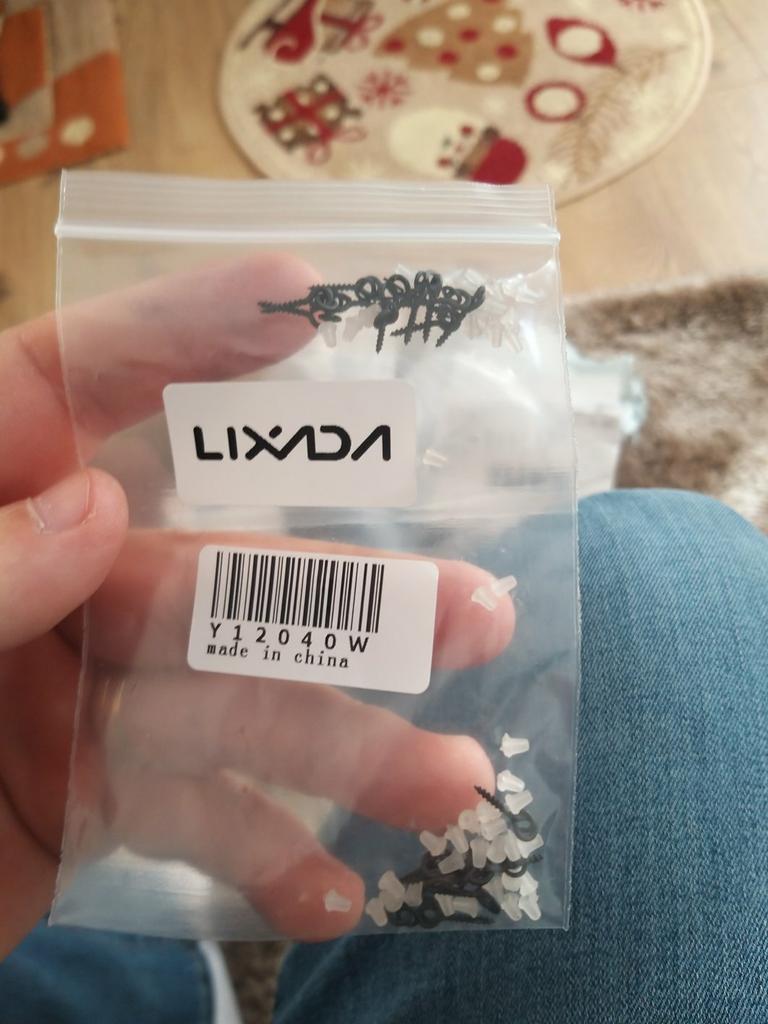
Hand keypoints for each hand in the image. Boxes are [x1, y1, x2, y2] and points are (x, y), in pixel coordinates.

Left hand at [0, 256, 514, 953]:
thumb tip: (92, 503)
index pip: (73, 376)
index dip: (189, 329)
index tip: (305, 291)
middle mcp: (35, 571)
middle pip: (205, 563)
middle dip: (347, 591)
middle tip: (477, 611)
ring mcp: (69, 685)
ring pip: (226, 703)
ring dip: (343, 744)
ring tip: (456, 782)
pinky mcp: (83, 792)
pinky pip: (188, 815)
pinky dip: (261, 853)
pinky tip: (332, 889)